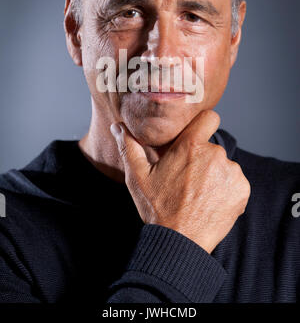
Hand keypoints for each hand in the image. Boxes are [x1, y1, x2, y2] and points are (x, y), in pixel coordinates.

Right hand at [110, 110, 250, 252]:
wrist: (180, 242)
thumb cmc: (157, 208)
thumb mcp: (137, 176)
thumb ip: (129, 146)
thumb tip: (117, 125)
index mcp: (191, 145)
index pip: (209, 117)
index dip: (203, 124)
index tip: (196, 137)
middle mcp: (215, 154)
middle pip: (212, 147)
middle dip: (202, 158)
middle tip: (186, 179)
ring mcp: (231, 172)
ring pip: (224, 165)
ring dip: (215, 175)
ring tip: (198, 194)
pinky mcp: (242, 190)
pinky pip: (235, 182)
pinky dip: (226, 190)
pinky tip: (210, 203)